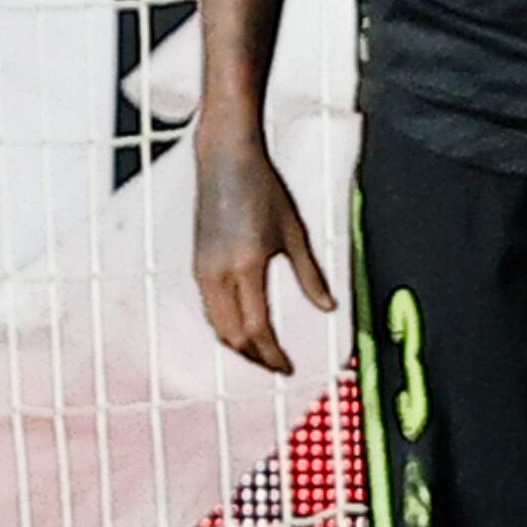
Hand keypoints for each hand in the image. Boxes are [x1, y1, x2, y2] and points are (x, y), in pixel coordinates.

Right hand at [190, 133, 336, 376]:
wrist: (224, 158)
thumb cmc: (262, 187)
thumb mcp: (295, 231)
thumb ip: (310, 275)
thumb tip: (328, 307)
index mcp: (246, 266)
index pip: (257, 329)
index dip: (273, 355)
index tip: (288, 368)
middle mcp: (218, 273)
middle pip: (232, 335)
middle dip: (255, 356)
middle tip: (277, 366)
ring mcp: (203, 268)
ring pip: (216, 324)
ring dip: (238, 344)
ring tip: (262, 352)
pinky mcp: (198, 262)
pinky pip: (209, 308)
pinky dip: (225, 325)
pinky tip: (242, 324)